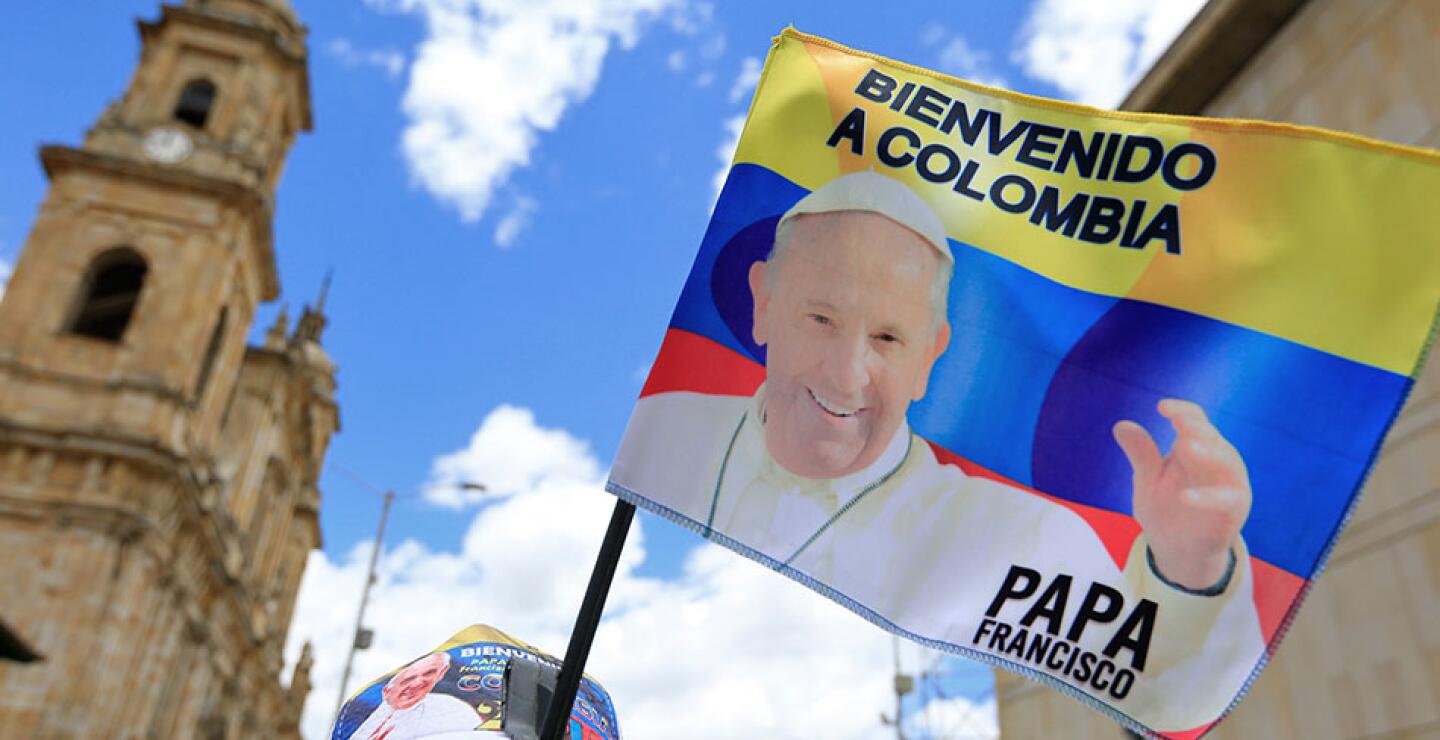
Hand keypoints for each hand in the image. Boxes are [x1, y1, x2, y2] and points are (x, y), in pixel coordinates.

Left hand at [1112, 400, 1250, 590]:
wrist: (1177, 550)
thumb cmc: (1165, 508)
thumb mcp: (1147, 480)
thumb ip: (1141, 454)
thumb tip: (1120, 425)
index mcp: (1194, 447)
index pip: (1194, 420)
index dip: (1182, 411)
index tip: (1162, 407)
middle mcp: (1216, 460)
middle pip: (1213, 436)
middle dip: (1196, 427)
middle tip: (1179, 422)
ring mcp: (1229, 483)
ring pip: (1228, 461)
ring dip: (1209, 452)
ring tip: (1185, 446)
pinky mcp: (1235, 508)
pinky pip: (1228, 498)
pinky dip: (1208, 497)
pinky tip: (1185, 497)